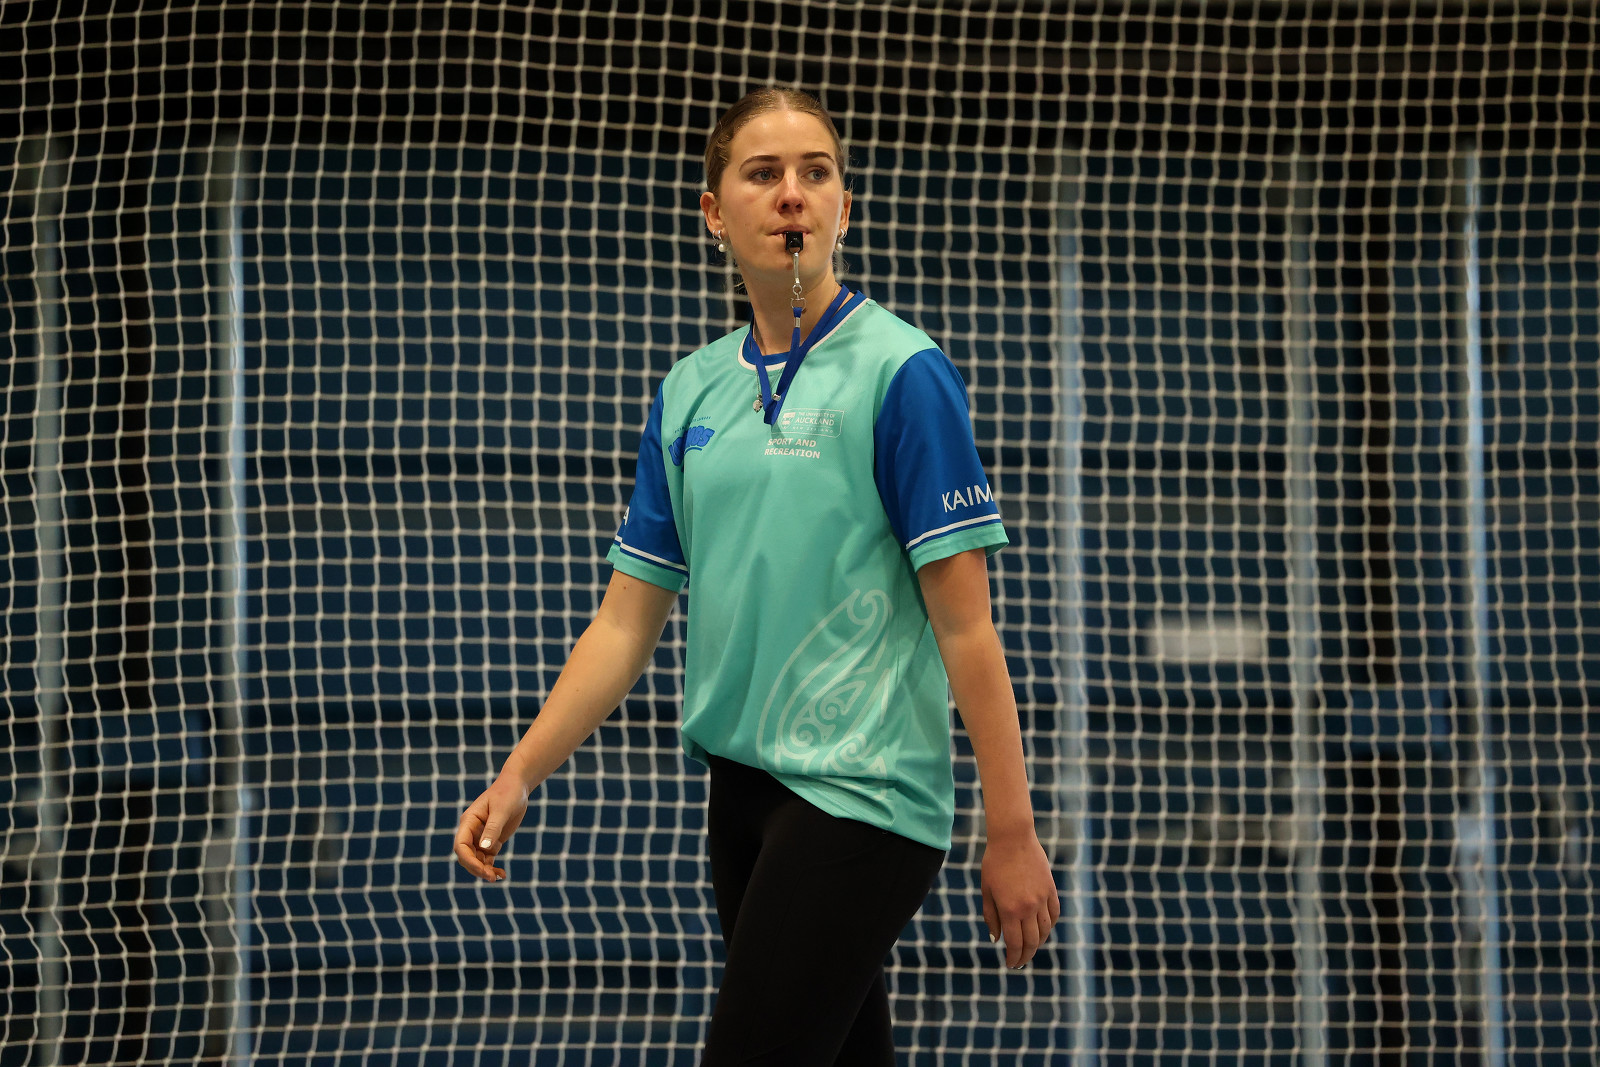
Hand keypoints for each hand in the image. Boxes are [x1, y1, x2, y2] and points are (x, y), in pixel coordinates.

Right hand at [454, 774, 529, 881]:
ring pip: (477, 860)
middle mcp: (472, 831)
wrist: (518, 787)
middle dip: (476, 868)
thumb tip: (484, 848)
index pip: (461, 845)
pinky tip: (502, 874)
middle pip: (467, 856)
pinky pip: (488, 858)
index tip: (482, 869)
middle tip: (491, 878)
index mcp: (469, 822)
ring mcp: (481, 837)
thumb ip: (493, 829)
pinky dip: (492, 867)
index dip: (468, 860)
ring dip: (485, 870)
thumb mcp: (502, 810)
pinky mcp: (492, 840)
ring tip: (498, 877)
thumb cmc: (508, 793)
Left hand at [980, 829, 1059, 968]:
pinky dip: (1049, 926)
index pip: (1015, 943)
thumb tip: (996, 939)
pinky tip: (1042, 930)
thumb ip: (991, 916)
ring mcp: (1042, 899)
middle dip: (1025, 956)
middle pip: (1031, 942)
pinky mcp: (1051, 889)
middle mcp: (1028, 907)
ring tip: (1030, 948)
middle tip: (1020, 962)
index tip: (1010, 964)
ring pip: (1045, 931)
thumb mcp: (986, 890)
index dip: (1013, 957)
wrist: (1013, 838)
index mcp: (1009, 909)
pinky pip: (1054, 914)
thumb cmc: (994, 863)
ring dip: (1038, 943)